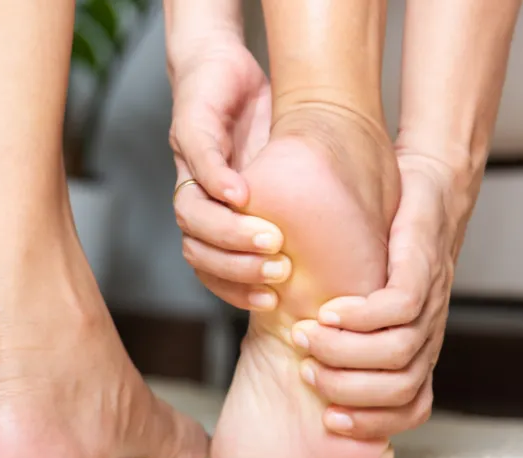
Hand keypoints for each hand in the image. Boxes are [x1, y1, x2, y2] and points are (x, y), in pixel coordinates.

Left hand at [169, 34, 290, 310]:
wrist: (226, 69)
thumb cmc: (265, 131)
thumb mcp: (291, 182)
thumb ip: (307, 221)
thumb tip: (356, 265)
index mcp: (214, 221)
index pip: (211, 274)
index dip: (236, 291)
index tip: (272, 301)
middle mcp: (195, 199)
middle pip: (196, 251)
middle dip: (237, 267)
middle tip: (279, 268)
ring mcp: (187, 166)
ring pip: (192, 214)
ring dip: (228, 232)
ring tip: (269, 237)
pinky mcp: (190, 129)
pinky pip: (198, 161)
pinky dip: (217, 180)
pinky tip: (242, 193)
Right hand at [292, 154, 461, 438]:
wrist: (426, 183)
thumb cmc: (383, 242)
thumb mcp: (357, 295)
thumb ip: (334, 329)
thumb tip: (290, 356)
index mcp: (416, 346)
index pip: (411, 407)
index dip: (372, 422)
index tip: (328, 416)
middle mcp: (428, 330)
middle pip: (401, 389)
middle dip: (347, 388)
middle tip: (307, 367)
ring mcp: (430, 301)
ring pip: (398, 353)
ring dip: (345, 352)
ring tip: (307, 334)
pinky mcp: (423, 267)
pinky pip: (398, 308)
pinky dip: (359, 317)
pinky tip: (330, 308)